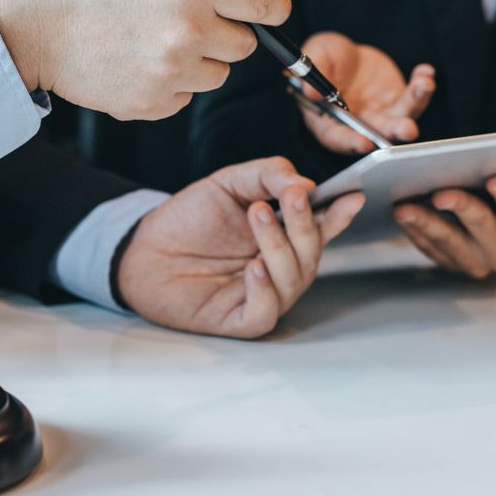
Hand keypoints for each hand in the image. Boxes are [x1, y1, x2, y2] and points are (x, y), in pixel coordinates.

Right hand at [0, 0, 290, 120]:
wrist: (24, 24)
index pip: (269, 6)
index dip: (269, 7)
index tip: (261, 9)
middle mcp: (189, 31)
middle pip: (246, 46)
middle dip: (226, 32)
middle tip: (187, 18)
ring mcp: (171, 73)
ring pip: (217, 76)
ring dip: (199, 61)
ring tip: (154, 40)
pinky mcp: (152, 105)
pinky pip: (185, 99)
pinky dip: (171, 85)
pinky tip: (136, 62)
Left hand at [116, 157, 364, 338]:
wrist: (144, 249)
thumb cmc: (189, 219)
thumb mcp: (229, 183)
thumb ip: (267, 175)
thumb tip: (305, 184)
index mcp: (284, 234)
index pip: (321, 225)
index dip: (339, 212)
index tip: (352, 195)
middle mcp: (280, 266)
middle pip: (312, 251)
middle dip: (305, 223)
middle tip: (291, 198)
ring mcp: (264, 294)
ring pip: (294, 279)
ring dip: (279, 246)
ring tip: (258, 215)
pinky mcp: (241, 319)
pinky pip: (266, 311)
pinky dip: (264, 289)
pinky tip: (253, 267)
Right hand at [299, 32, 435, 152]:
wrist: (347, 53)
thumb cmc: (325, 58)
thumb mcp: (317, 57)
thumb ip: (315, 74)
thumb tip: (311, 91)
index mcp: (329, 120)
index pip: (338, 137)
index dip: (350, 142)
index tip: (364, 143)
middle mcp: (357, 124)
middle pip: (376, 133)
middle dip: (393, 131)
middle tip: (408, 129)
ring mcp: (380, 115)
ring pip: (400, 117)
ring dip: (415, 103)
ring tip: (423, 85)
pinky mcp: (398, 102)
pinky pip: (413, 98)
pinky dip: (421, 87)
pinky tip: (425, 73)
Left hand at [393, 159, 495, 278]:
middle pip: (480, 225)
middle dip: (461, 208)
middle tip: (440, 193)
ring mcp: (475, 262)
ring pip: (448, 241)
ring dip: (425, 223)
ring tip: (404, 207)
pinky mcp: (450, 265)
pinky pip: (429, 249)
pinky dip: (414, 232)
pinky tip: (401, 214)